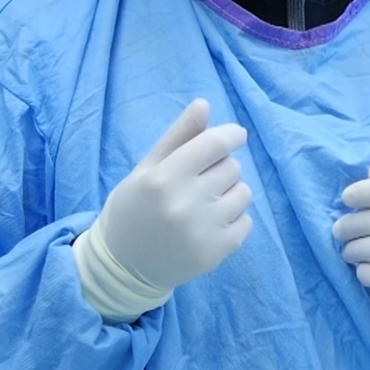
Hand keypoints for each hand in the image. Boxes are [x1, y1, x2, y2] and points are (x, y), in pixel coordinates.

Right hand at [96, 98, 253, 291]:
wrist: (122, 266)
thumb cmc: (134, 208)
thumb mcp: (146, 169)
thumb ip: (177, 136)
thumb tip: (204, 103)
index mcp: (163, 178)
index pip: (216, 143)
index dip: (232, 135)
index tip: (234, 136)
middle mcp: (184, 203)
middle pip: (232, 167)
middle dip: (221, 168)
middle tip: (200, 181)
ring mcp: (202, 231)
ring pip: (244, 193)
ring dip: (230, 194)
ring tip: (204, 204)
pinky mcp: (215, 253)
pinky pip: (246, 222)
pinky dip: (234, 220)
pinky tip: (209, 226)